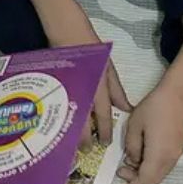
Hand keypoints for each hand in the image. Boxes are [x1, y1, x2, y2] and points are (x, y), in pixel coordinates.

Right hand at [47, 8, 130, 147]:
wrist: (67, 32)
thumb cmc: (90, 49)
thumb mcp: (108, 68)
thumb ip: (116, 91)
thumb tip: (126, 109)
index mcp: (99, 88)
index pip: (104, 115)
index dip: (105, 132)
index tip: (104, 144)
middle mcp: (84, 93)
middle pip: (85, 122)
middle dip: (85, 139)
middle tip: (85, 151)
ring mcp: (68, 91)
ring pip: (71, 118)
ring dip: (71, 133)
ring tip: (71, 145)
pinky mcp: (56, 87)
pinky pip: (60, 109)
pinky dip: (61, 120)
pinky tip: (59, 127)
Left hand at [118, 82, 182, 183]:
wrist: (180, 93)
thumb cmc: (156, 106)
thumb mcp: (134, 125)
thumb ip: (132, 146)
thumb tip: (133, 159)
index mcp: (159, 155)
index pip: (145, 179)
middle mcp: (171, 158)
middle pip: (154, 179)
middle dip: (137, 180)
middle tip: (121, 172)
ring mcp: (177, 152)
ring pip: (160, 172)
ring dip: (144, 172)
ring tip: (127, 163)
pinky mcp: (179, 145)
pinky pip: (164, 164)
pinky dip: (151, 166)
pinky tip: (140, 154)